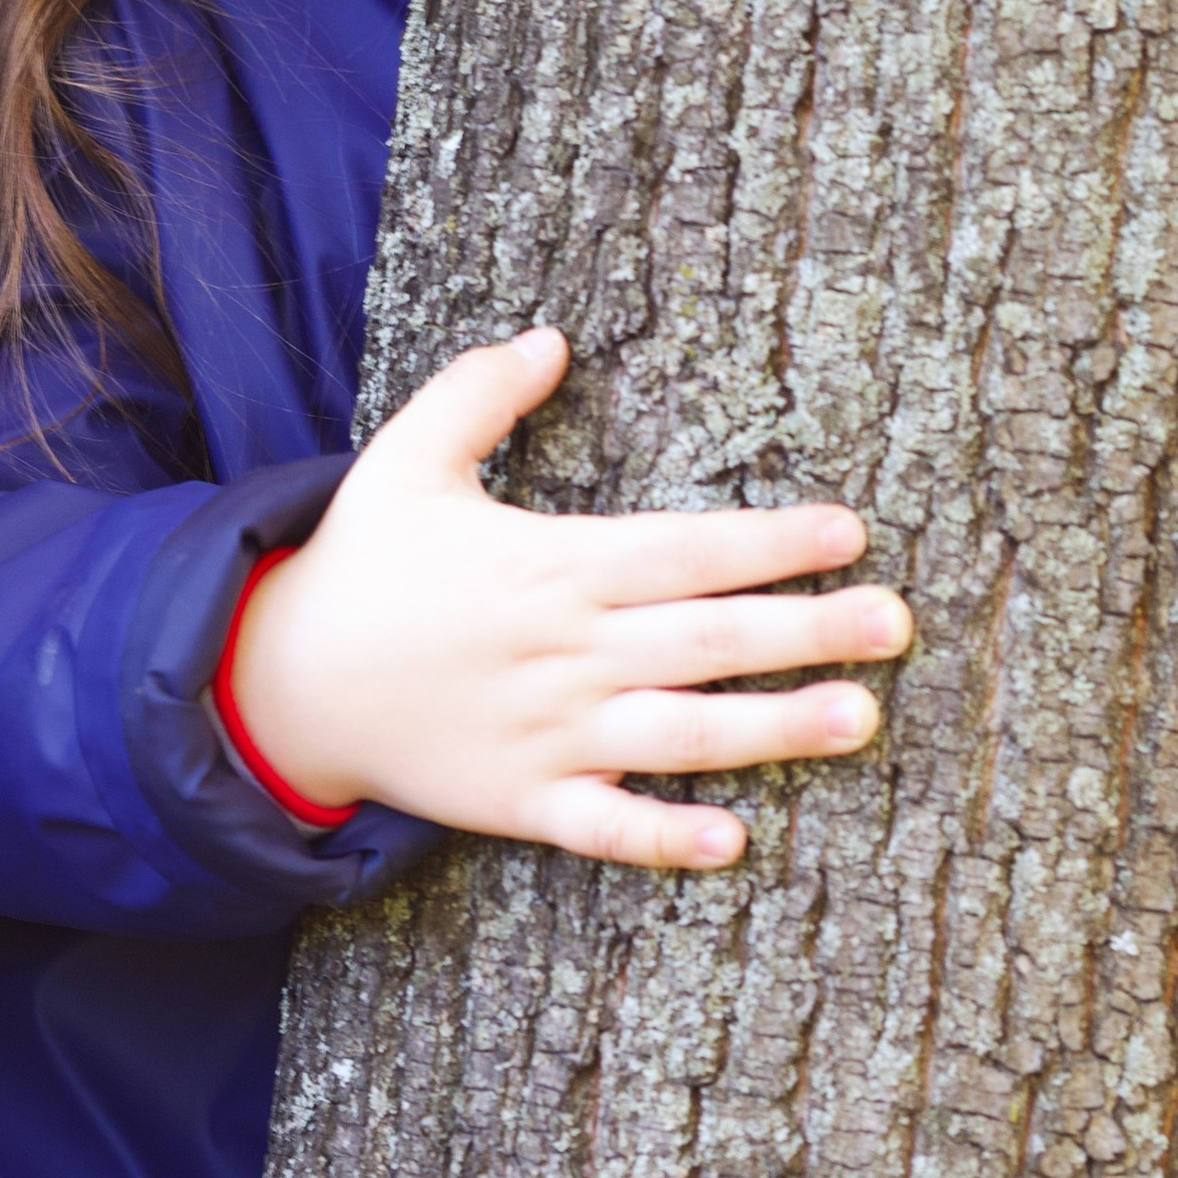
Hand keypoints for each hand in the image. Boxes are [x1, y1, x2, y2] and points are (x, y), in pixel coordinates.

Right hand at [226, 327, 911, 870]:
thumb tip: (549, 337)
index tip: (848, 532)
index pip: (682, 549)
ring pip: (681, 735)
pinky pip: (604, 827)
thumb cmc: (358, 563)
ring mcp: (544, 733)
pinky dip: (665, 839)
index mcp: (547, 566)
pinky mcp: (518, 801)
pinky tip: (734, 841)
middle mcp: (562, 652)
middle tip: (899, 623)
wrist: (279, 679)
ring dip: (774, 729)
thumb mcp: (403, 459)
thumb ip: (476, 393)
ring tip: (862, 718)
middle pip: (706, 640)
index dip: (769, 541)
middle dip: (809, 630)